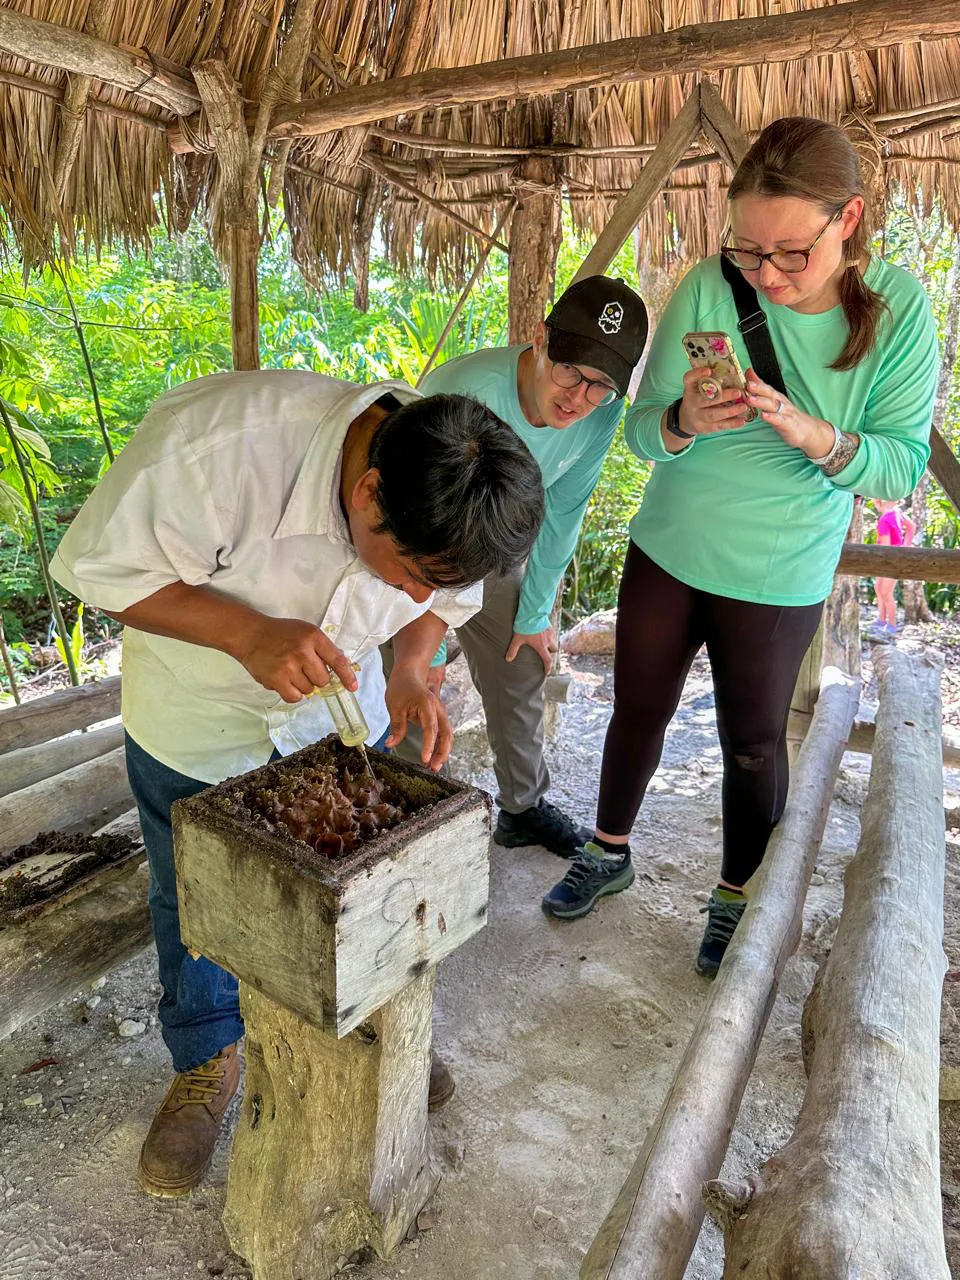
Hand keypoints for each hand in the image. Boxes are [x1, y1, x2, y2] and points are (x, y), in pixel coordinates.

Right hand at [234, 616, 356, 703]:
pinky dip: (293, 693)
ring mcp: (289, 667)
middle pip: (323, 680)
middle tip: (305, 670)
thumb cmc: (280, 633)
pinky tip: (286, 682)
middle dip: (317, 678)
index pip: (337, 660)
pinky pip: (294, 697)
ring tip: (291, 672)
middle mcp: (303, 652)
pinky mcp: (276, 680)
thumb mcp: (306, 631)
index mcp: (313, 637)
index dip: (346, 676)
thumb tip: (341, 668)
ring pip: (309, 690)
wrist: (251, 636)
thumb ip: (323, 648)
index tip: (352, 687)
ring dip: (303, 685)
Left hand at [385, 665, 452, 771]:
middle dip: (442, 752)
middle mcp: (438, 710)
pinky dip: (440, 745)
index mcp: (427, 705)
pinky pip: (442, 733)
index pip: (430, 728)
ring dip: (442, 751)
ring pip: (447, 735)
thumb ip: (396, 727)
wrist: (410, 672)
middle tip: (433, 768)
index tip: (424, 759)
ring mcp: (439, 713)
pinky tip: (433, 756)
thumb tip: (391, 744)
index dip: (429, 745)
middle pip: (446, 734)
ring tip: (433, 766)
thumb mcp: (394, 706)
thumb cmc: (402, 686)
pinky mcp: (437, 717)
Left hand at [505, 626, 556, 672]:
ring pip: (554, 640)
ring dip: (551, 643)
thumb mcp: (517, 639)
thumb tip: (508, 659)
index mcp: (541, 646)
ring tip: (545, 642)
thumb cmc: (525, 626)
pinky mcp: (550, 625)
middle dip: (551, 652)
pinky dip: (549, 634)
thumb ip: (513, 649)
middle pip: (554, 650)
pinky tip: (543, 632)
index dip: (548, 667)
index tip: (547, 671)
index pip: (548, 659)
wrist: (532, 613)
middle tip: (547, 653)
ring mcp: (550, 632)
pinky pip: (552, 632)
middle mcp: (548, 640)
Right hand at [675, 365, 754, 436]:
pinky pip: (718, 426)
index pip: (689, 379)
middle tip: (738, 392)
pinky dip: (731, 424)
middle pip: (705, 400)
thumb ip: (709, 379)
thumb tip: (732, 371)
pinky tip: (741, 421)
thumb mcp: (697, 387)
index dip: (698, 374)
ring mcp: (696, 416)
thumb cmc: (697, 398)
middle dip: (722, 396)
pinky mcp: (703, 428)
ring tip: (744, 407)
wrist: (686, 419)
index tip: (709, 370)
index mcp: (690, 388)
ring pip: (713, 414)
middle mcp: (691, 402)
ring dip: (729, 411)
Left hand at [744, 370, 834, 455]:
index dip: (756, 380)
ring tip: (750, 399)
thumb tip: (750, 379)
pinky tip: (764, 415)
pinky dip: (772, 417)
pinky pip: (779, 420)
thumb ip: (762, 393)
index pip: (765, 386)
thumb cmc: (788, 416)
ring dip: (761, 401)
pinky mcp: (788, 424)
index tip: (747, 373)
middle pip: (769, 393)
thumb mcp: (774, 404)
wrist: (809, 430)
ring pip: (773, 405)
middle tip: (748, 384)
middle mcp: (781, 402)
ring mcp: (785, 412)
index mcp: (776, 397)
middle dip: (758, 388)